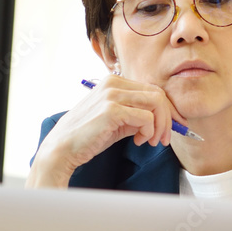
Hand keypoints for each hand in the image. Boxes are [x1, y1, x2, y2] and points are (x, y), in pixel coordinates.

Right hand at [26, 76, 185, 188]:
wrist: (62, 149)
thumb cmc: (87, 137)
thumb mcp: (116, 120)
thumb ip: (135, 114)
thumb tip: (160, 119)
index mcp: (114, 81)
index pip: (152, 89)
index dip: (166, 109)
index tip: (169, 128)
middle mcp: (113, 83)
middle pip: (158, 94)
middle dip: (167, 118)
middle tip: (164, 139)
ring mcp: (112, 95)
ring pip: (156, 103)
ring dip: (161, 125)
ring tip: (152, 141)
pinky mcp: (112, 110)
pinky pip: (146, 118)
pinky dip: (149, 132)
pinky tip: (138, 141)